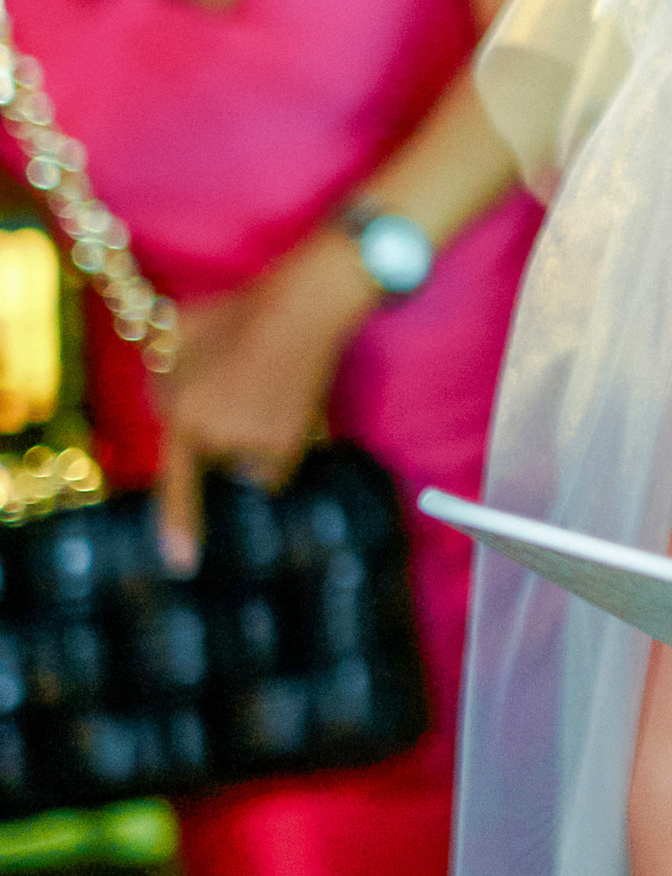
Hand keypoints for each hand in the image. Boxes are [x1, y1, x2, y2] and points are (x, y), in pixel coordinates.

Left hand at [156, 234, 374, 569]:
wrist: (303, 311)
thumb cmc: (237, 314)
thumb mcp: (177, 335)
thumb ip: (164, 375)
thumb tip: (172, 407)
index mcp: (185, 415)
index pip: (176, 481)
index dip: (178, 525)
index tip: (182, 564)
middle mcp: (218, 439)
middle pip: (209, 456)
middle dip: (214, 433)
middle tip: (233, 385)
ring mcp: (258, 444)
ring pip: (243, 458)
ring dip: (245, 437)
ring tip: (260, 389)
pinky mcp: (292, 442)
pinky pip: (272, 458)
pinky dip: (274, 442)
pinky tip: (283, 404)